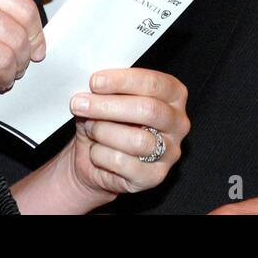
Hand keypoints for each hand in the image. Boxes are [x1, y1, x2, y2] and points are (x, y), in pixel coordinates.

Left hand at [66, 68, 189, 200]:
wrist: (96, 158)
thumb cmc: (106, 121)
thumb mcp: (106, 98)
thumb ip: (107, 89)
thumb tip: (94, 84)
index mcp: (173, 95)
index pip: (154, 83)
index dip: (123, 81)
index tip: (95, 82)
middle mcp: (178, 123)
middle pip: (148, 110)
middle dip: (108, 106)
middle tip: (80, 104)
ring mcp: (170, 152)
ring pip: (137, 140)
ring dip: (103, 131)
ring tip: (89, 128)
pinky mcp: (155, 176)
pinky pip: (125, 164)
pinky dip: (101, 155)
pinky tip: (95, 151)